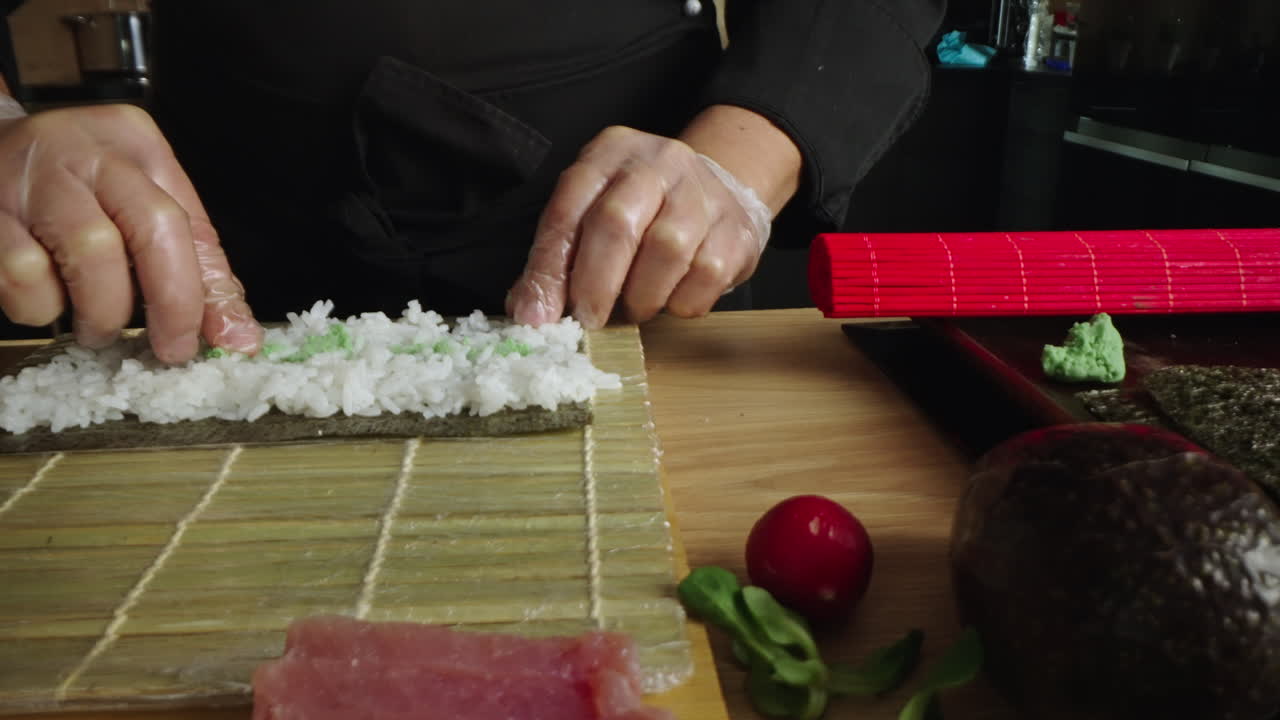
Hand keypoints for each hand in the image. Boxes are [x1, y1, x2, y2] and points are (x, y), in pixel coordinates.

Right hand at [0, 104, 260, 362]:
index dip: (201, 291)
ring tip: (96, 325)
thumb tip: (237, 337)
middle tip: (167, 349)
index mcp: (133, 144)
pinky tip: (44, 296)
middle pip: (146, 229)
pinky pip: (19, 277)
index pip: (182, 222)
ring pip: (83, 256)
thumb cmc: (78, 185)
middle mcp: (79, 152)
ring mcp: (21, 179)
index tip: (219, 340)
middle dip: (168, 302)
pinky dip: (38, 305)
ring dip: (98, 311)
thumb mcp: (145, 201)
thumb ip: (196, 266)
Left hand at [506, 122, 775, 328]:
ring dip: (642, 296)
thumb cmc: (641, 211)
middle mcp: (658, 162)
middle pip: (618, 223)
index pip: (568, 210)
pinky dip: (681, 302)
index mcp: (609, 154)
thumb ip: (557, 261)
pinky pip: (706, 275)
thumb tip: (530, 314)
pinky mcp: (737, 228)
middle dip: (596, 284)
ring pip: (667, 249)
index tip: (540, 316)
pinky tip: (671, 300)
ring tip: (634, 309)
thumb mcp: (592, 217)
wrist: (717, 191)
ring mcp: (704, 192)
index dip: (549, 268)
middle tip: (589, 321)